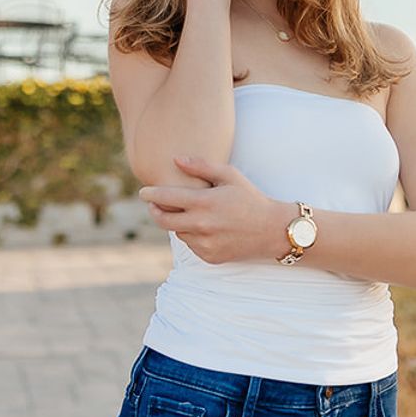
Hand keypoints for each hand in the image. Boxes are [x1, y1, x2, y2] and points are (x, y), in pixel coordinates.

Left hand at [139, 156, 290, 264]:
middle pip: (163, 221)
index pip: (166, 199)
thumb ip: (201, 166)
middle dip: (154, 212)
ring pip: (178, 233)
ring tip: (188, 213)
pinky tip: (205, 227)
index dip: (151, 195)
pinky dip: (192, 235)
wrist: (272, 230)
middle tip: (152, 205)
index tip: (143, 192)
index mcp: (205, 203)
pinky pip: (191, 245)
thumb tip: (176, 159)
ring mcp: (205, 244)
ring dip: (177, 223)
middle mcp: (202, 226)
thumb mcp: (230, 175)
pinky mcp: (209, 257)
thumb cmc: (250, 197)